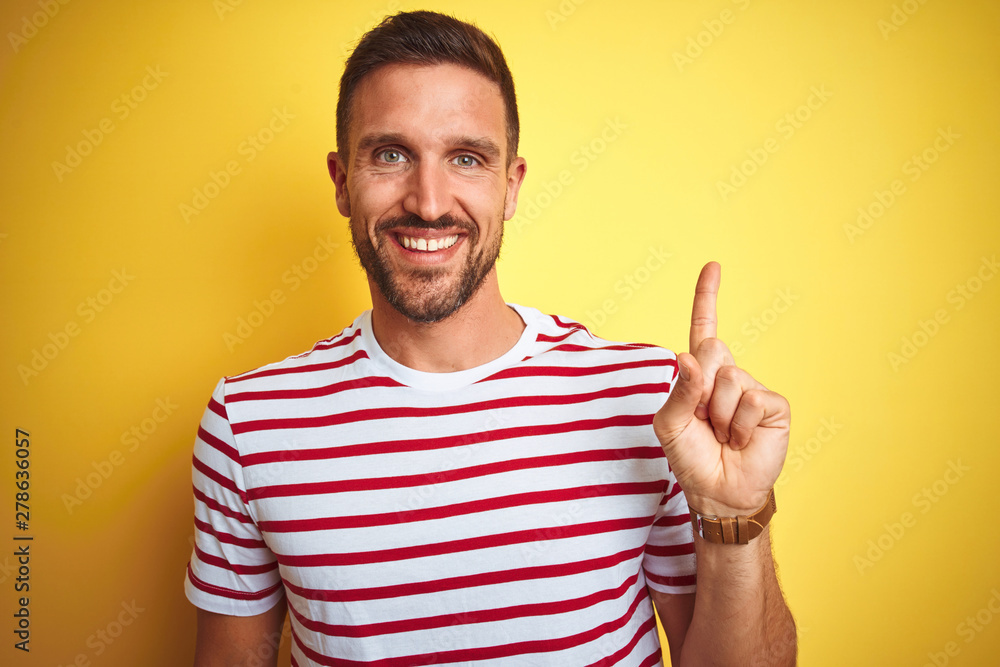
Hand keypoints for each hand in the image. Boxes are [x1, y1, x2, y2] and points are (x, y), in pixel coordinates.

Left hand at [653, 262, 789, 515]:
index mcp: (701, 373)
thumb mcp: (669, 424)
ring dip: (718, 414)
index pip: (704, 329)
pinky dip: (739, 424)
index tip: (714, 266)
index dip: (707, 297)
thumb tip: (688, 355)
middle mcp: (728, 374)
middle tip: (704, 421)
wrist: (719, 491)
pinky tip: (741, 439)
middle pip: (712, 350)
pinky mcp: (774, 405)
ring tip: (722, 435)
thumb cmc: (691, 457)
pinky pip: (750, 399)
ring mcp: (753, 387)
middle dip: (700, 388)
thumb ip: (678, 390)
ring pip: (729, 378)